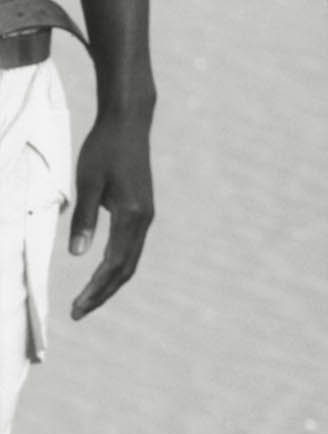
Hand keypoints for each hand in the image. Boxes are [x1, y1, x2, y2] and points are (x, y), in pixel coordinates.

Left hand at [68, 109, 154, 319]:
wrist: (129, 122)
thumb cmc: (105, 148)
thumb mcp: (89, 182)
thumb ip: (85, 219)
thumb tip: (78, 255)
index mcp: (132, 215)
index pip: (114, 264)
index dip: (95, 289)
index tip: (76, 308)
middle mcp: (144, 219)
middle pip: (126, 268)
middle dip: (102, 293)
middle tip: (77, 312)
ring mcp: (146, 214)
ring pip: (131, 259)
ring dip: (110, 281)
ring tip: (88, 298)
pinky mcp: (143, 208)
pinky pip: (132, 246)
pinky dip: (117, 265)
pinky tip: (102, 269)